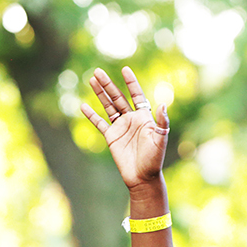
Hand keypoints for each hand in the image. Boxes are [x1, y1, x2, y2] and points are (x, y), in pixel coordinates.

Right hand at [80, 66, 169, 191]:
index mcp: (144, 118)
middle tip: (98, 71)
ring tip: (91, 79)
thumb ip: (162, 122)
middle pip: (118, 98)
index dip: (131, 83)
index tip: (125, 69)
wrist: (143, 177)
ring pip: (108, 106)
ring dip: (100, 94)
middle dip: (108, 84)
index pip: (137, 95)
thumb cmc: (154, 159)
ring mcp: (120, 127)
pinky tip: (83, 105)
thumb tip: (163, 105)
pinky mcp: (111, 137)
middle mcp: (131, 120)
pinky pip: (100, 123)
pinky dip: (91, 115)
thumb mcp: (160, 139)